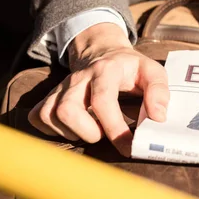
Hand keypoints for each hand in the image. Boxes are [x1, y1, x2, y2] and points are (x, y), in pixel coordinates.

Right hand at [28, 23, 168, 155]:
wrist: (102, 52)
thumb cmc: (130, 68)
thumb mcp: (152, 71)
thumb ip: (159, 91)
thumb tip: (157, 117)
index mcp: (105, 70)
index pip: (103, 101)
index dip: (115, 128)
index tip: (128, 146)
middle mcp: (78, 78)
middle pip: (67, 109)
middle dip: (87, 132)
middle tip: (104, 135)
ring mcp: (61, 87)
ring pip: (50, 115)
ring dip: (71, 133)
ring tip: (91, 131)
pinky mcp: (50, 96)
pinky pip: (39, 116)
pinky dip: (52, 130)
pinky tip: (72, 129)